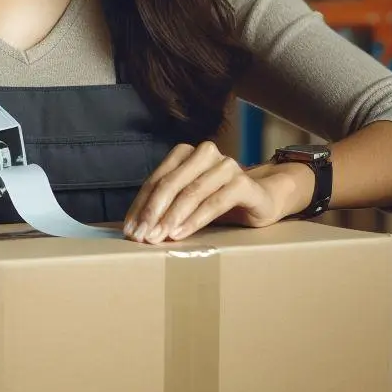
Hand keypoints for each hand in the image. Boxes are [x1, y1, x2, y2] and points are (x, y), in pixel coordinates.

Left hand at [122, 141, 312, 242]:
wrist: (262, 200)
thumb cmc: (218, 201)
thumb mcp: (188, 201)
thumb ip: (165, 206)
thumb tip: (134, 227)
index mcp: (185, 153)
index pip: (155, 180)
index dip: (140, 206)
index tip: (130, 230)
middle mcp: (205, 153)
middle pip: (170, 183)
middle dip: (152, 212)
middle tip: (141, 236)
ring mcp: (226, 165)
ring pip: (192, 192)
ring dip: (171, 217)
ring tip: (158, 238)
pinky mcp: (244, 182)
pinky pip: (215, 201)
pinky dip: (195, 219)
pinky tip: (181, 233)